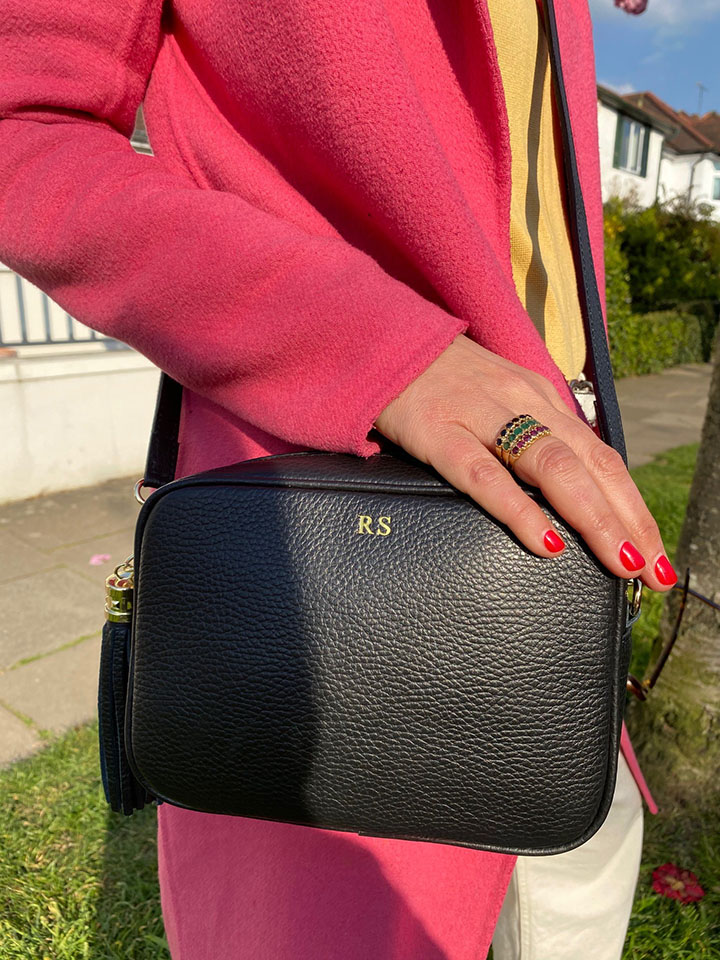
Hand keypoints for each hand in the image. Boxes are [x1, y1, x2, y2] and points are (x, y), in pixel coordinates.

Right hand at [374, 334, 676, 591]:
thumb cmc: (442, 383)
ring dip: (595, 518)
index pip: (602, 457)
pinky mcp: (438, 432)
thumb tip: (567, 496)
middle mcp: (523, 403)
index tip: (654, 551)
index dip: (634, 506)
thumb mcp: (500, 400)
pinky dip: (520, 510)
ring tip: (621, 560)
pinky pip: (485, 476)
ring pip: (553, 468)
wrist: (384, 344)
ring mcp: (481, 415)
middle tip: (653, 570)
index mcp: (540, 399)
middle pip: (590, 465)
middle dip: (628, 520)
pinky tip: (547, 542)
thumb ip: (530, 438)